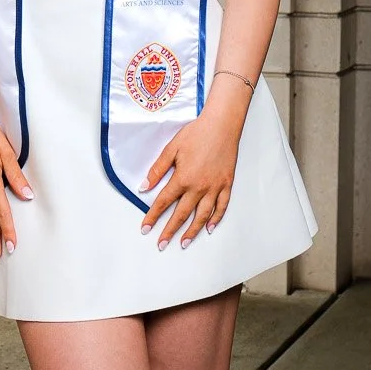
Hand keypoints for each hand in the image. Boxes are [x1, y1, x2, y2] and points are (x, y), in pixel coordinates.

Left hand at [141, 83, 248, 249]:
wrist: (222, 125)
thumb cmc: (196, 134)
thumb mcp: (171, 149)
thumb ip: (157, 170)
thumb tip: (143, 187)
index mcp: (182, 178)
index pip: (163, 202)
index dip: (152, 217)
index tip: (145, 229)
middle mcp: (198, 187)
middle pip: (181, 214)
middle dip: (170, 231)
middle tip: (161, 245)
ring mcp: (214, 187)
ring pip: (202, 215)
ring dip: (192, 231)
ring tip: (184, 243)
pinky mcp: (227, 184)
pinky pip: (222, 206)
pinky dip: (216, 219)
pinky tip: (209, 228)